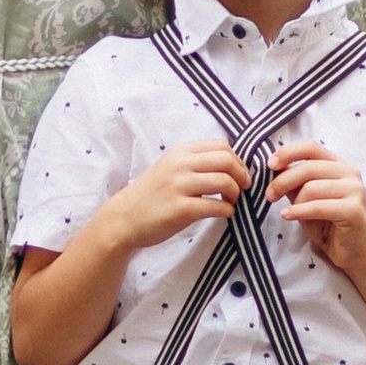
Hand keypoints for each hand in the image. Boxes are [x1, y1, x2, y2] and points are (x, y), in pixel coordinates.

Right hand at [100, 138, 254, 256]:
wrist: (124, 218)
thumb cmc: (150, 195)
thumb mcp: (169, 168)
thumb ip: (194, 163)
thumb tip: (231, 166)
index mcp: (179, 152)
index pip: (221, 146)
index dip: (237, 160)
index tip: (239, 174)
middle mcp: (179, 165)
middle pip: (227, 161)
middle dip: (241, 175)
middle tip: (242, 188)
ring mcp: (179, 187)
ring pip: (225, 182)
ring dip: (236, 194)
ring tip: (230, 202)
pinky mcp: (181, 209)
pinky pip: (217, 206)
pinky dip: (228, 210)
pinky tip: (224, 213)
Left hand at [270, 141, 365, 278]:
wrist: (354, 251)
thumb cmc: (328, 223)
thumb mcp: (306, 199)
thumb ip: (294, 182)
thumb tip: (274, 167)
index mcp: (338, 165)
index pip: (311, 147)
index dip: (288, 152)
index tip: (270, 165)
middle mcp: (349, 173)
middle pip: (308, 167)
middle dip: (282, 181)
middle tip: (269, 195)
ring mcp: (354, 190)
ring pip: (311, 188)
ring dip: (294, 202)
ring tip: (287, 213)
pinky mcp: (353, 210)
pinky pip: (318, 206)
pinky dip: (299, 211)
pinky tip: (287, 216)